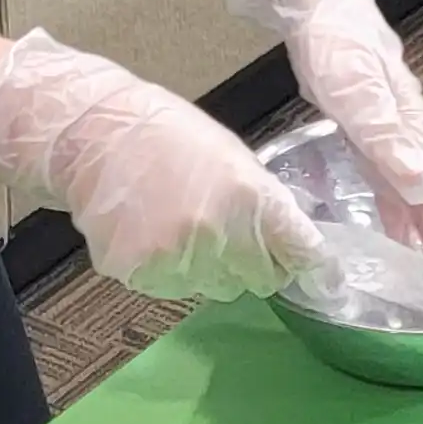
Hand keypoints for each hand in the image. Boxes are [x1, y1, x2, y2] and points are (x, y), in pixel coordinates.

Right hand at [0, 31, 325, 301]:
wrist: (95, 135)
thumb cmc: (167, 137)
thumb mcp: (232, 155)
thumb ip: (264, 203)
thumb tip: (296, 246)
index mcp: (248, 195)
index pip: (300, 250)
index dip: (313, 266)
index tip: (327, 280)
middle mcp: (217, 233)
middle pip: (257, 280)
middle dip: (249, 262)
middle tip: (222, 228)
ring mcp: (176, 258)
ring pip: (213, 288)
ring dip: (206, 267)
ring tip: (177, 221)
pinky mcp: (140, 274)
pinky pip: (172, 289)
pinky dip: (167, 269)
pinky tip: (150, 231)